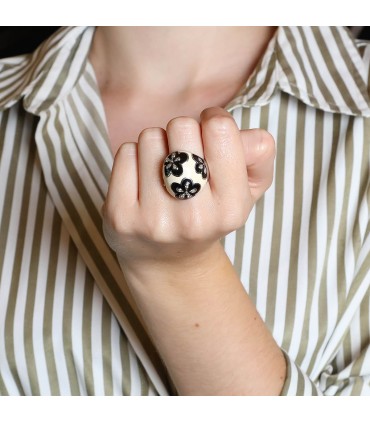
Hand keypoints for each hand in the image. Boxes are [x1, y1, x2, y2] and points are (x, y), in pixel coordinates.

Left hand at [103, 107, 274, 276]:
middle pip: (182, 127)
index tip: (209, 134)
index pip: (220, 129)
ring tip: (163, 173)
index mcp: (231, 209)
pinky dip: (134, 158)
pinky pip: (125, 153)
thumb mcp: (246, 190)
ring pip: (150, 137)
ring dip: (157, 146)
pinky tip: (142, 181)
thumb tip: (226, 122)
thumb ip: (257, 153)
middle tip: (184, 158)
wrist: (169, 261)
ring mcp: (153, 220)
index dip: (213, 120)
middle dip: (183, 134)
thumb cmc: (210, 214)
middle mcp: (194, 218)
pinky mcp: (120, 217)